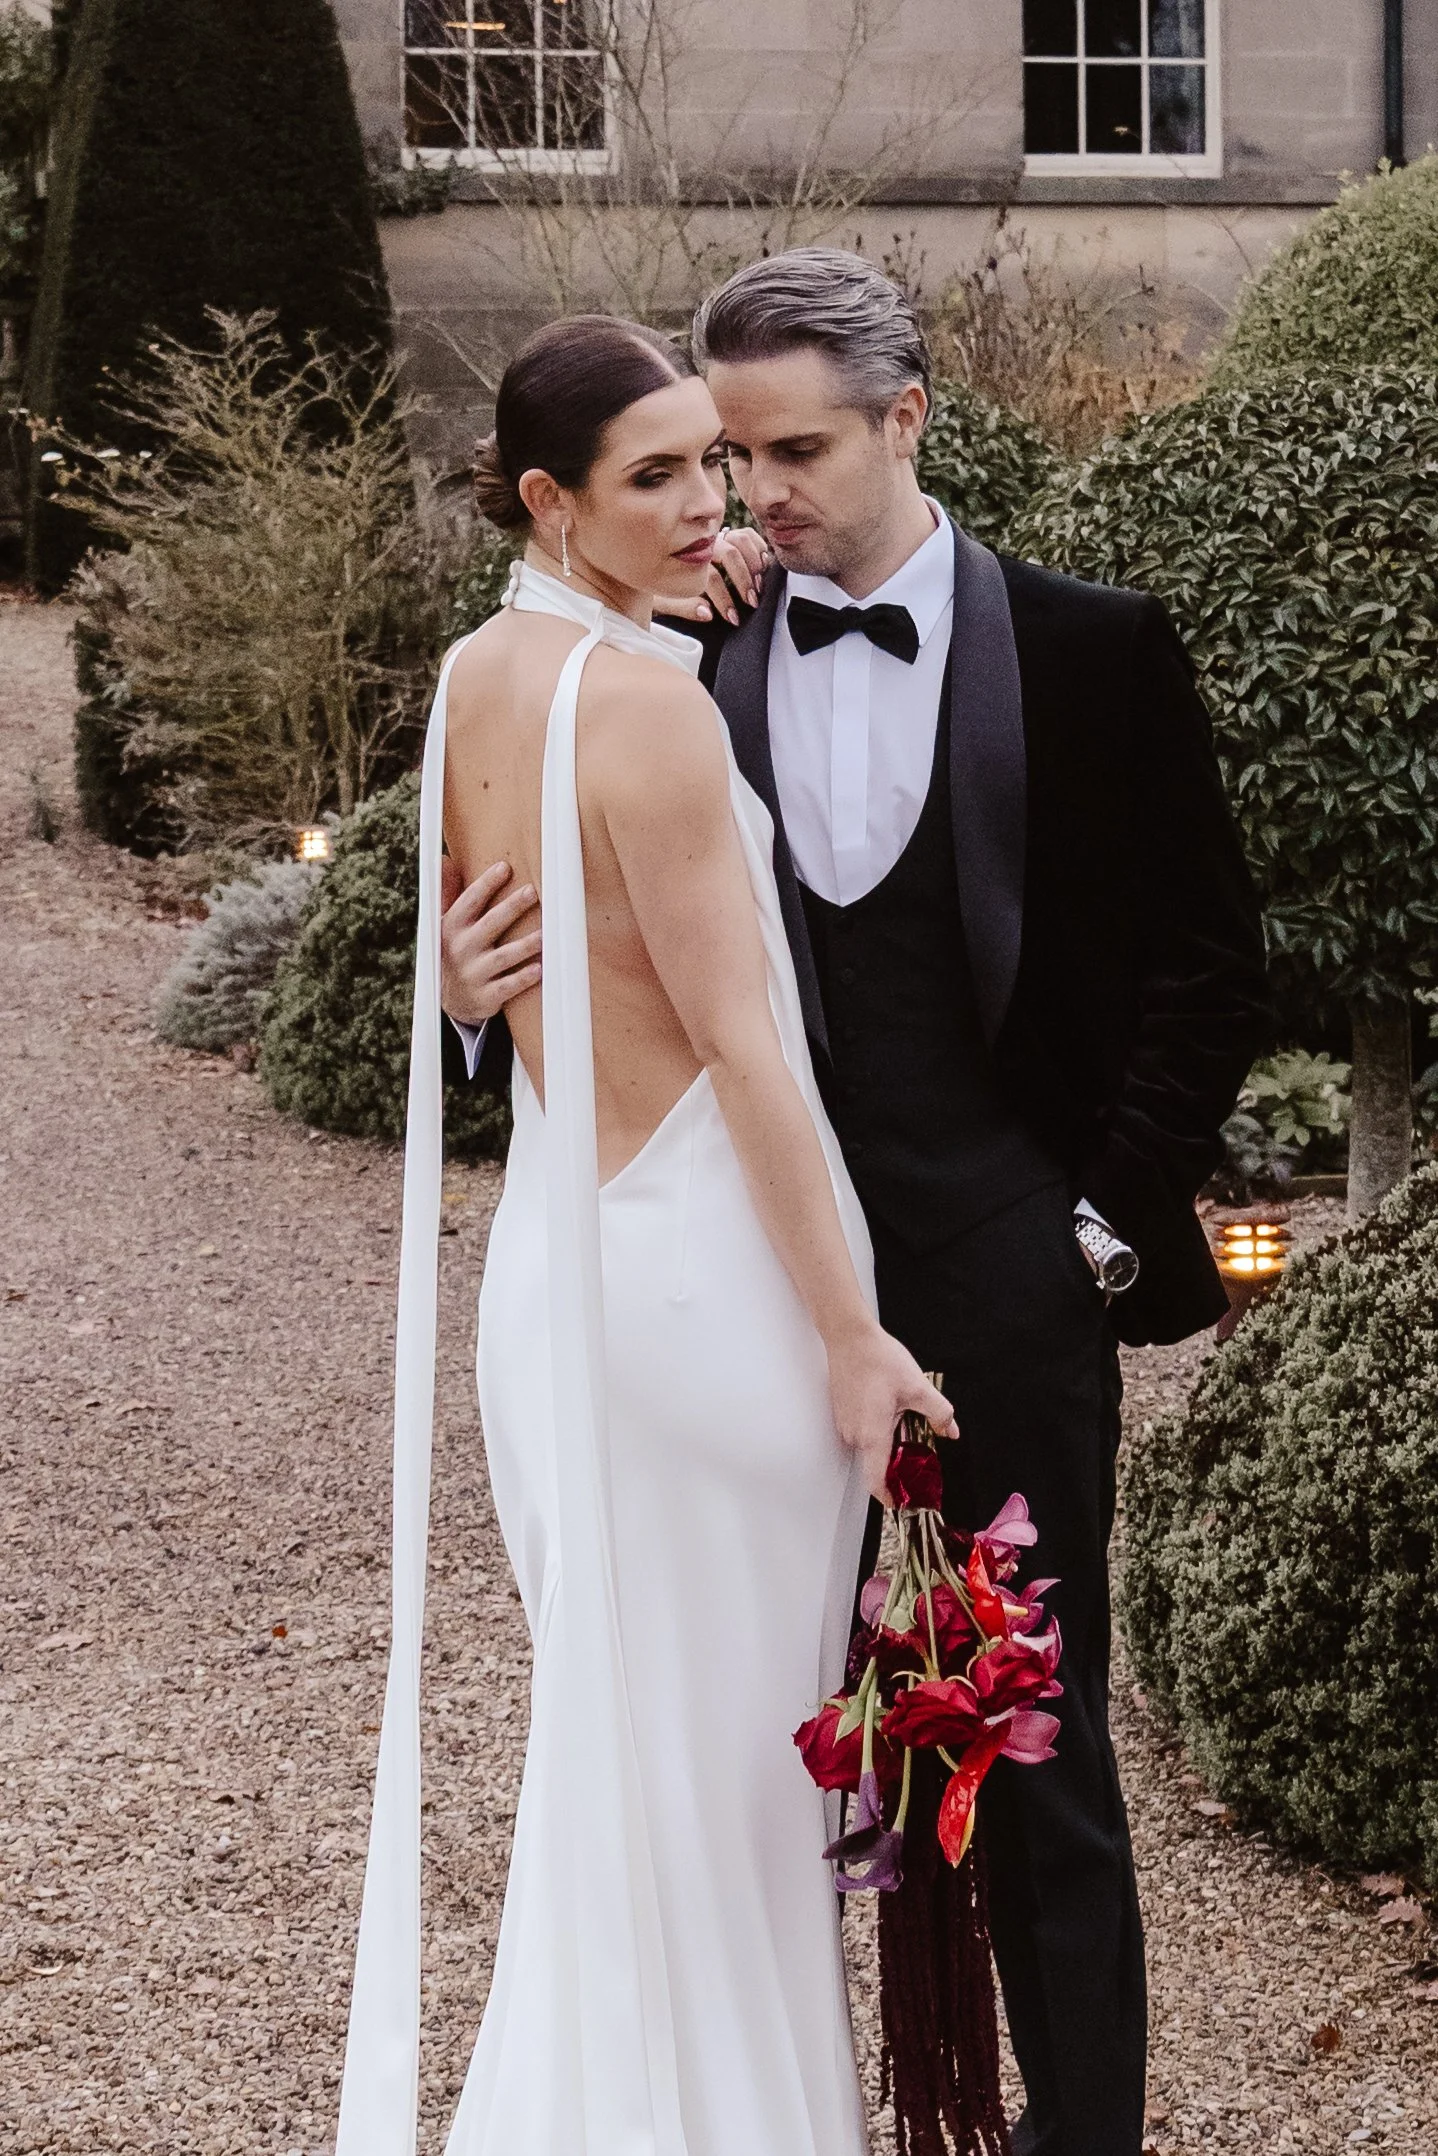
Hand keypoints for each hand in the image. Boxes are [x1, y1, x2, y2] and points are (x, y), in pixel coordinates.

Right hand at [440, 858, 540, 1026]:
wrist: (454, 999)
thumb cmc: (458, 950)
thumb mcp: (446, 923)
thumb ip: (449, 893)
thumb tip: (444, 860)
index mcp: (452, 927)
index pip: (470, 901)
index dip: (487, 884)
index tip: (505, 867)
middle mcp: (461, 949)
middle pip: (490, 924)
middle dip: (511, 907)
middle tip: (532, 892)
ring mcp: (474, 973)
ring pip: (503, 956)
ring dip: (525, 944)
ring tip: (546, 933)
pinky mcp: (487, 996)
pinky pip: (508, 986)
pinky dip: (523, 978)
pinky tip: (540, 968)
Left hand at [658, 526, 771, 624]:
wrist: (657, 567)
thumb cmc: (664, 589)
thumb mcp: (667, 602)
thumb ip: (685, 608)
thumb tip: (707, 613)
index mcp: (686, 559)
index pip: (712, 577)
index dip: (725, 599)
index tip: (733, 618)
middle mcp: (703, 544)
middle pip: (730, 553)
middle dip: (743, 580)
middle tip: (752, 603)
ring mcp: (718, 537)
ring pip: (741, 539)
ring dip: (754, 563)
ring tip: (759, 586)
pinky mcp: (729, 536)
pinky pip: (748, 534)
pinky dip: (759, 547)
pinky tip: (763, 566)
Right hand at [825, 1324, 957, 1505]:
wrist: (849, 1337)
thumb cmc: (878, 1360)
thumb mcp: (918, 1388)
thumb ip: (939, 1414)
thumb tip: (951, 1431)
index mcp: (872, 1435)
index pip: (876, 1481)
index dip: (888, 1497)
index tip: (902, 1503)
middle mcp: (854, 1435)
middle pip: (875, 1464)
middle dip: (896, 1464)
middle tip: (917, 1453)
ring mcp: (844, 1424)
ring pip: (868, 1446)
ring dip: (887, 1443)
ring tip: (905, 1421)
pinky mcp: (842, 1412)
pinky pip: (861, 1432)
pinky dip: (877, 1430)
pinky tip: (889, 1408)